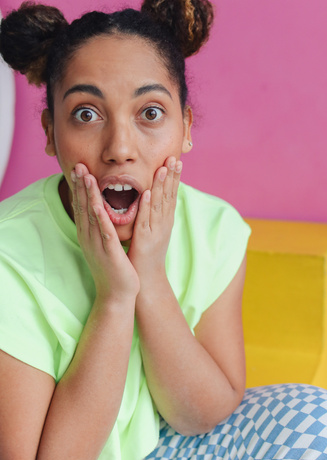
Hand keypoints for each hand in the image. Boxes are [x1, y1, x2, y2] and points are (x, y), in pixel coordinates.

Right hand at [71, 163, 139, 300]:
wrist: (117, 294)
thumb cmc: (113, 268)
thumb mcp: (104, 243)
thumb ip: (102, 227)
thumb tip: (101, 210)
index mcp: (89, 234)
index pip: (81, 206)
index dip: (79, 187)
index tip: (79, 168)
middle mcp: (89, 237)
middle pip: (82, 207)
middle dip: (80, 185)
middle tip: (77, 165)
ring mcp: (97, 244)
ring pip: (91, 215)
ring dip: (88, 195)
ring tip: (86, 177)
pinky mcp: (108, 252)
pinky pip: (104, 231)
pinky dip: (102, 215)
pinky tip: (99, 204)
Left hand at [127, 156, 181, 281]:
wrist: (146, 279)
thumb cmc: (147, 253)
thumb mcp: (154, 229)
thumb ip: (154, 213)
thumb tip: (154, 196)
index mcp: (165, 220)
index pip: (171, 194)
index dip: (174, 177)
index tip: (176, 160)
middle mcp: (164, 223)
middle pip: (169, 196)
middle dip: (172, 176)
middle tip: (175, 157)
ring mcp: (155, 231)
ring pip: (159, 205)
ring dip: (161, 186)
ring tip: (163, 168)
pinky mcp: (144, 240)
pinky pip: (145, 221)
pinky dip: (147, 207)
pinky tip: (147, 194)